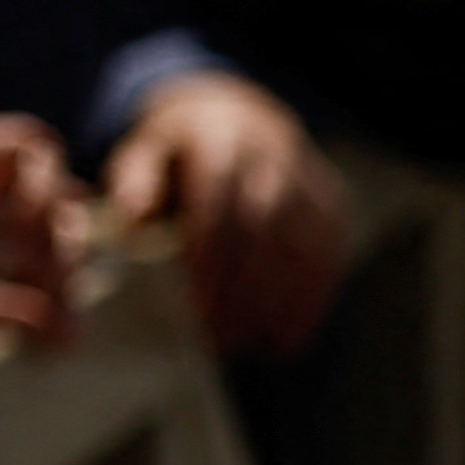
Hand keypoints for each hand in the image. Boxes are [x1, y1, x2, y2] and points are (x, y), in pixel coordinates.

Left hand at [103, 72, 352, 357]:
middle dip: (243, 290)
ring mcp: (310, 184)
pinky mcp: (333, 208)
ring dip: (278, 303)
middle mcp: (273, 159)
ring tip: (250, 346)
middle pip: (263, 232)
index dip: (209, 262)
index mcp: (221, 143)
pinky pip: (329, 259)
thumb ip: (135, 183)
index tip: (195, 309)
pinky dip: (309, 303)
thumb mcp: (146, 152)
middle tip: (220, 339)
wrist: (239, 118)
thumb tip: (131, 222)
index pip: (218, 207)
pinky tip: (287, 341)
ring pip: (302, 249)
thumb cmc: (177, 151)